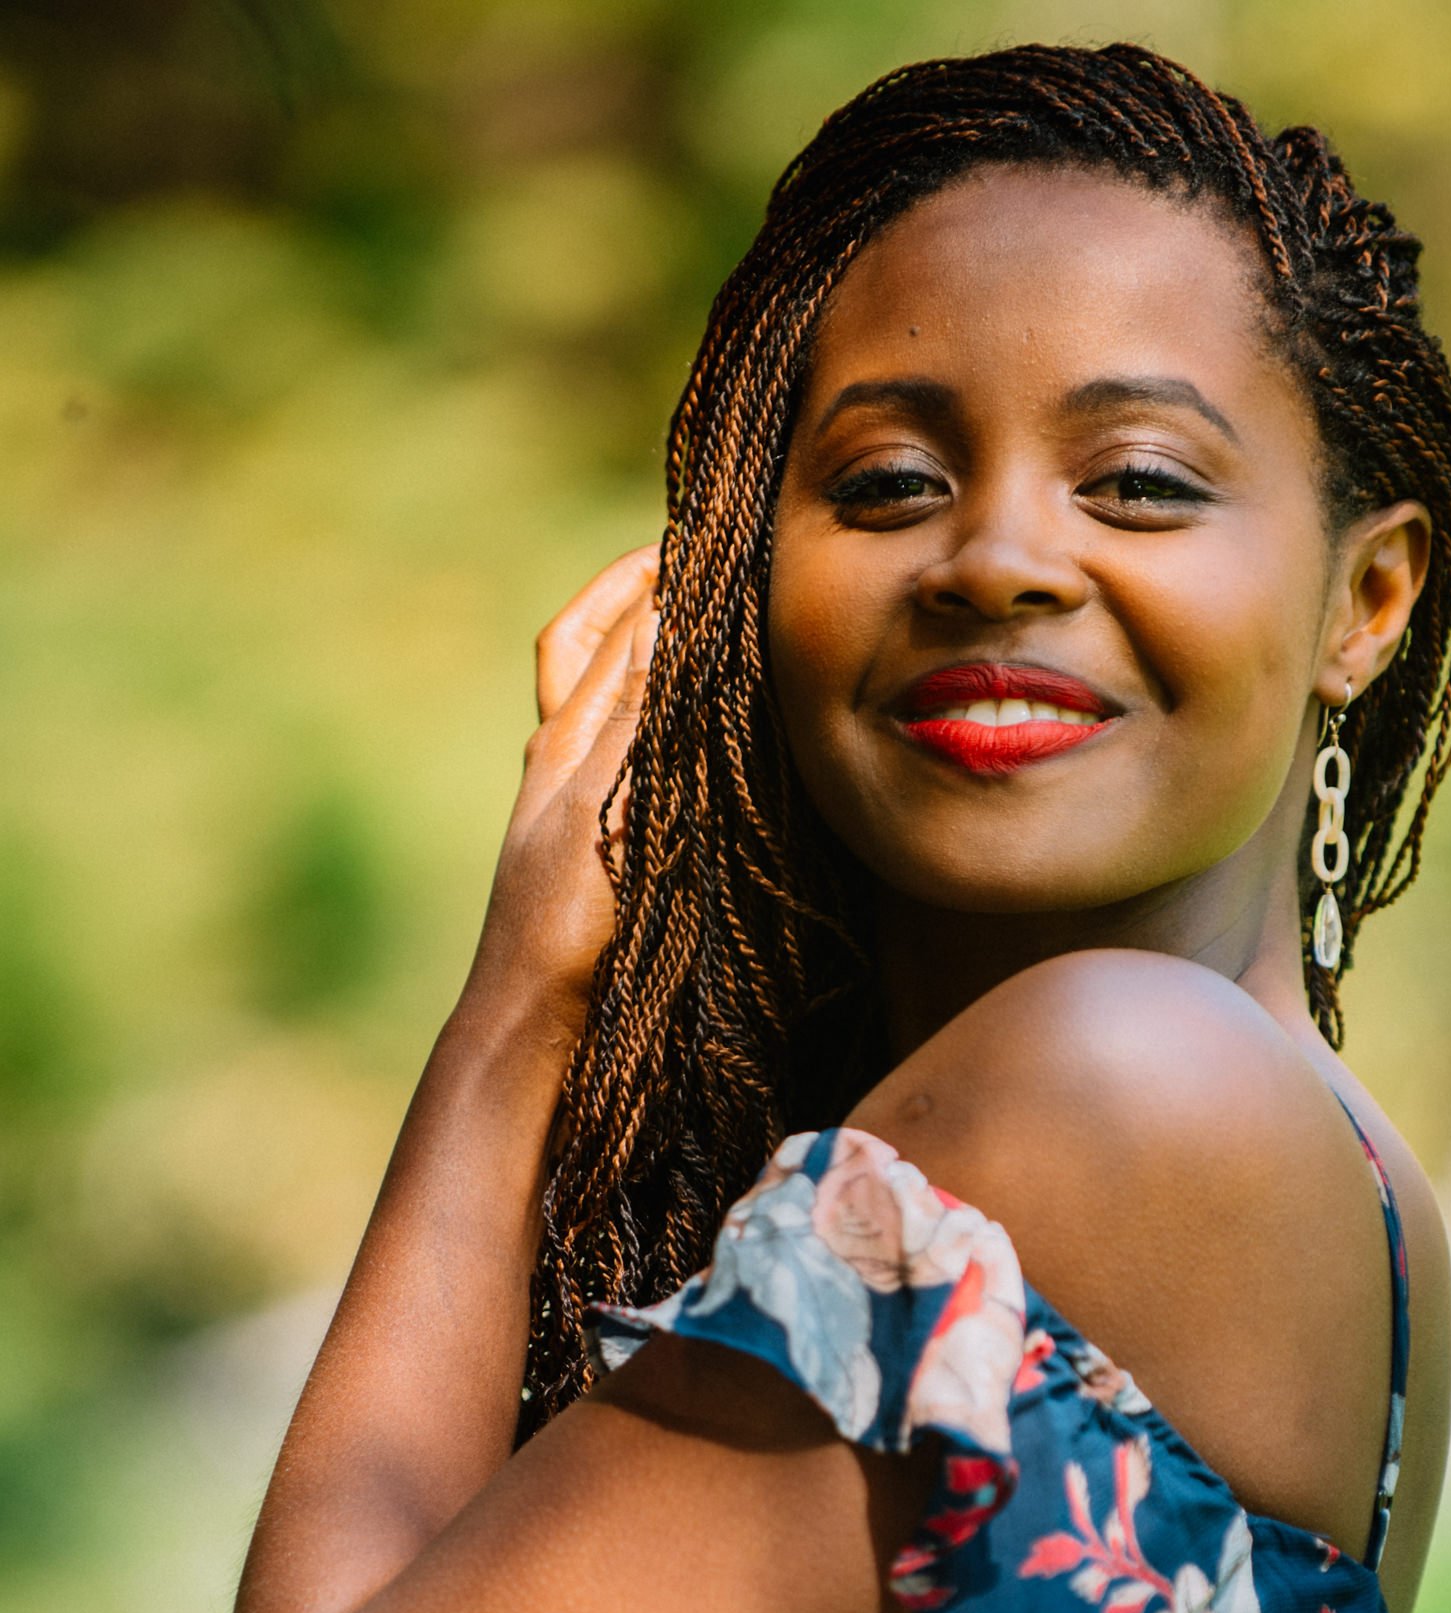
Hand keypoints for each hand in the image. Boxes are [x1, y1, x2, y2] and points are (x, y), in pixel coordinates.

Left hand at [467, 544, 660, 1044]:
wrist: (535, 1016)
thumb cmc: (566, 918)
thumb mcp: (603, 802)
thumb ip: (634, 713)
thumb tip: (662, 615)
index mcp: (558, 742)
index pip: (594, 633)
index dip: (634, 579)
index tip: (688, 540)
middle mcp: (560, 763)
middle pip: (586, 655)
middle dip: (634, 602)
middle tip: (690, 567)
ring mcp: (572, 805)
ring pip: (604, 706)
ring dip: (644, 660)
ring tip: (697, 631)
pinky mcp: (593, 847)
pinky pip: (623, 763)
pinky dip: (651, 728)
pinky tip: (687, 739)